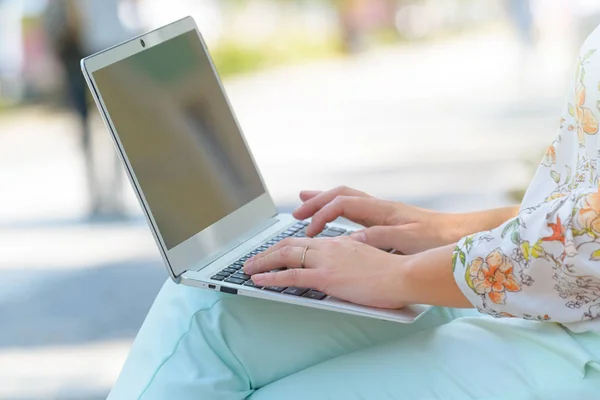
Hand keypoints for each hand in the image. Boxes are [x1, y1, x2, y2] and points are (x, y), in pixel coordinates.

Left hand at [243, 236, 407, 308]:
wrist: (403, 274)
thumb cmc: (391, 271)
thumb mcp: (366, 259)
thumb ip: (350, 257)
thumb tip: (341, 263)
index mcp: (338, 243)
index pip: (303, 241)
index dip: (284, 246)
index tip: (272, 252)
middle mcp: (328, 247)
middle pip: (289, 245)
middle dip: (267, 253)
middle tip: (252, 261)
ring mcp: (326, 261)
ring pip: (285, 256)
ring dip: (263, 263)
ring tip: (248, 270)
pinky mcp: (326, 277)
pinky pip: (291, 275)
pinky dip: (271, 277)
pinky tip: (259, 281)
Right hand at [293, 186, 458, 254]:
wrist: (459, 234)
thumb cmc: (437, 238)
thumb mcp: (406, 240)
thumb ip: (378, 237)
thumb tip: (350, 239)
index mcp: (381, 210)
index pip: (342, 204)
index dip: (322, 214)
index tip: (309, 230)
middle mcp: (379, 207)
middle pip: (340, 195)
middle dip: (316, 201)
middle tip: (296, 211)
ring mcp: (382, 212)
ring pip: (346, 199)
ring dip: (325, 201)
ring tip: (305, 205)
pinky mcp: (387, 220)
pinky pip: (354, 209)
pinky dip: (337, 210)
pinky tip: (334, 217)